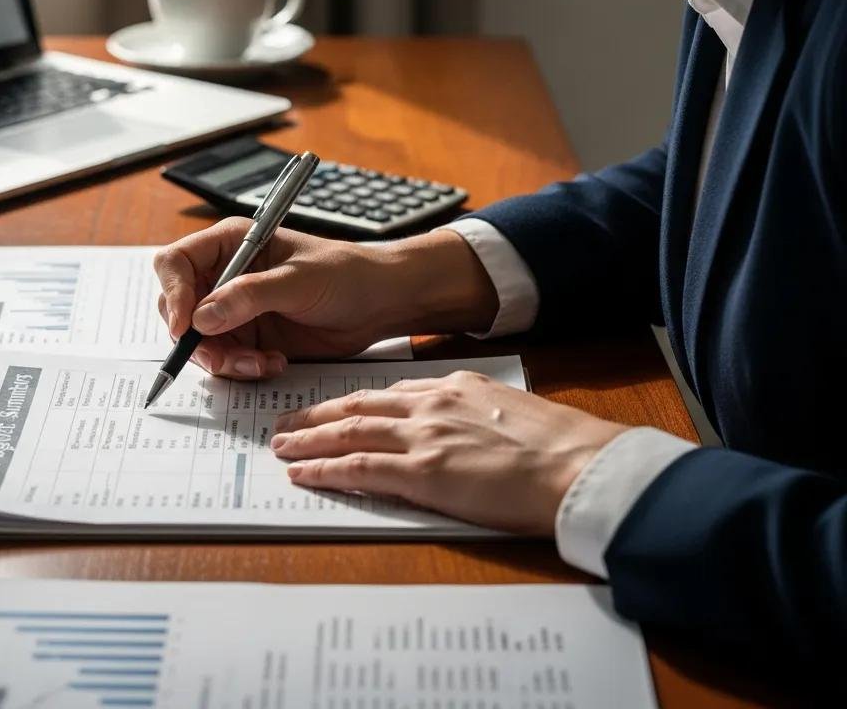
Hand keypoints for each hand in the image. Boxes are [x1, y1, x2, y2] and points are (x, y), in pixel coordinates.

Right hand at [154, 219, 498, 380]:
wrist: (379, 304)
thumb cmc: (345, 274)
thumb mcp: (298, 281)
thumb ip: (249, 295)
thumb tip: (202, 317)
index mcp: (231, 243)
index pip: (175, 263)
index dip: (174, 295)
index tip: (187, 327)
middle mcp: (225, 275)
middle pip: (179, 309)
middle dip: (199, 339)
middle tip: (226, 358)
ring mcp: (234, 309)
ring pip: (200, 342)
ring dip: (225, 360)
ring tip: (261, 363)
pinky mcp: (248, 337)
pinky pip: (225, 361)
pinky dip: (242, 369)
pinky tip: (273, 362)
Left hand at [270, 370, 628, 534]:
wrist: (577, 464)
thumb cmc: (557, 444)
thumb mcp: (509, 411)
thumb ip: (472, 415)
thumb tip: (455, 431)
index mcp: (454, 387)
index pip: (389, 393)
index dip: (354, 402)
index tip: (333, 408)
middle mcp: (432, 404)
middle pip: (358, 405)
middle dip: (318, 414)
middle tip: (287, 421)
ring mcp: (425, 437)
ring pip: (350, 431)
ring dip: (311, 438)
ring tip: (283, 445)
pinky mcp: (424, 473)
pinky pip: (362, 469)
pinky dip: (328, 469)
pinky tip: (305, 473)